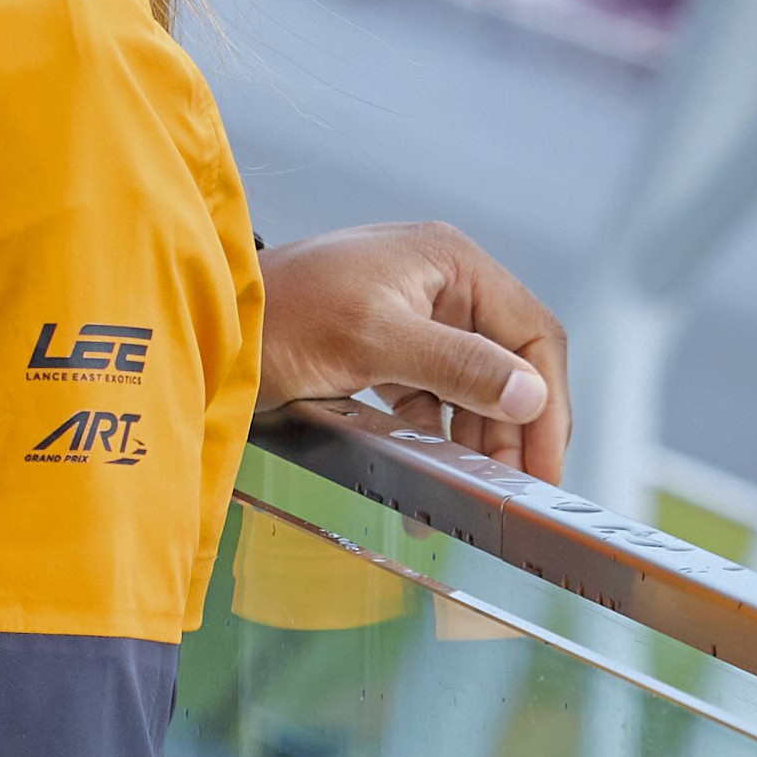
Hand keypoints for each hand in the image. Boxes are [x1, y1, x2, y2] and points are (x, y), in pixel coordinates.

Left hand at [255, 219, 569, 480]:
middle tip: (516, 491)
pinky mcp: (383, 352)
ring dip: (477, 441)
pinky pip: (430, 400)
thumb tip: (529, 394)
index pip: (532, 333)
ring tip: (476, 493)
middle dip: (515, 430)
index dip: (547, 402)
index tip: (545, 464)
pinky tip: (433, 479)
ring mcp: (412, 318)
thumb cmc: (279, 314)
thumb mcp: (374, 341)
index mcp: (450, 263)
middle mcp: (440, 285)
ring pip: (471, 388)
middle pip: (506, 365)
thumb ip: (456, 366)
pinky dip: (437, 439)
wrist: (208, 326)